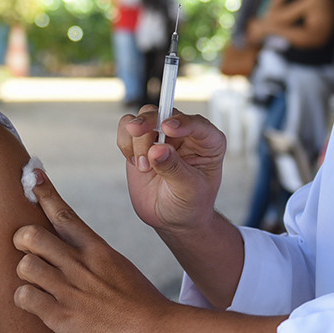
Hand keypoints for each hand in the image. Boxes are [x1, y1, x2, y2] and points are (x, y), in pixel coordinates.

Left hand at [13, 168, 171, 332]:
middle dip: (22, 240)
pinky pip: (23, 297)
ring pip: (24, 265)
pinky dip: (24, 299)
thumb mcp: (119, 266)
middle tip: (27, 250)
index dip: (43, 191)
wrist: (155, 332)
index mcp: (97, 249)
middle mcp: (80, 265)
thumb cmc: (139, 302)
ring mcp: (69, 290)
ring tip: (36, 282)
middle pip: (31, 235)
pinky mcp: (61, 317)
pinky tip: (35, 304)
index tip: (31, 174)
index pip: (63, 213)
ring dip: (25, 273)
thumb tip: (71, 248)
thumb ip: (92, 256)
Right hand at [117, 108, 226, 237]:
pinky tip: (135, 162)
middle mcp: (185, 134)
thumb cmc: (189, 204)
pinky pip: (126, 128)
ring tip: (144, 167)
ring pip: (144, 117)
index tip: (167, 128)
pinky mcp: (141, 143)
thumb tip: (157, 150)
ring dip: (138, 140)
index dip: (183, 122)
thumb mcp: (188, 190)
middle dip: (149, 122)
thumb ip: (174, 169)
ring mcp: (161, 136)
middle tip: (137, 130)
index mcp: (208, 142)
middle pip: (165, 113)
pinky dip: (125, 142)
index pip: (198, 124)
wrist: (172, 219)